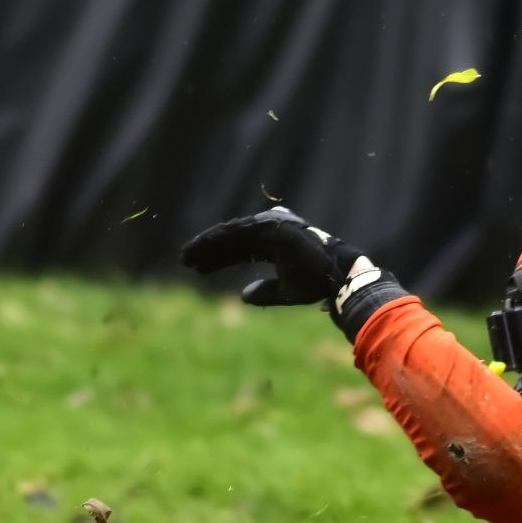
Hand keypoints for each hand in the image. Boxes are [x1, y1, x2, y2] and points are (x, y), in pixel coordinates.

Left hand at [181, 206, 371, 306]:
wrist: (336, 275)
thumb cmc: (316, 283)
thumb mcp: (286, 291)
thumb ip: (265, 292)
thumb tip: (243, 296)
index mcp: (273, 245)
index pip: (239, 251)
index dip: (218, 259)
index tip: (197, 268)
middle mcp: (269, 233)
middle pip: (231, 242)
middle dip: (207, 252)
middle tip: (185, 260)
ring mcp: (269, 227)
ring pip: (230, 235)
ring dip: (206, 245)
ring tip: (186, 256)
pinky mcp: (269, 226)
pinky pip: (237, 231)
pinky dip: (218, 239)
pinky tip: (200, 247)